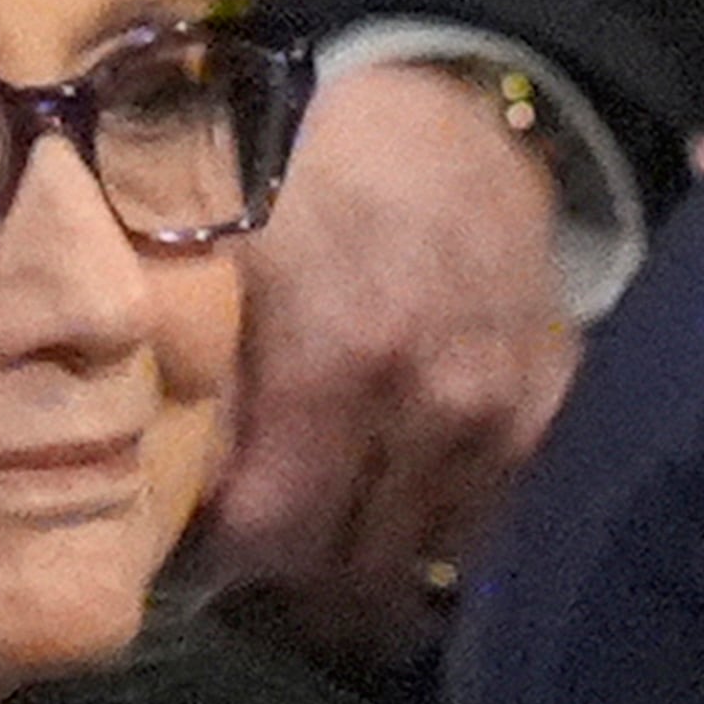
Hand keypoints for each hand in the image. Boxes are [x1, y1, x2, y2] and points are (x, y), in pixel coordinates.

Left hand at [200, 60, 576, 664]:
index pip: (272, 534)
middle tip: (247, 564)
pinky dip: (440, 529)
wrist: (438, 124)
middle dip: (291, 580)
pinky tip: (392, 509)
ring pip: (424, 557)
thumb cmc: (294, 178)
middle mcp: (437, 400)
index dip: (221, 561)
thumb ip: (186, 381)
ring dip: (367, 564)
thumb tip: (148, 502)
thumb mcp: (210, 256)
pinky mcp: (555, 407)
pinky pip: (493, 520)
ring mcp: (506, 410)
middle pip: (350, 564)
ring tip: (317, 544)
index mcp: (338, 358)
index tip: (189, 558)